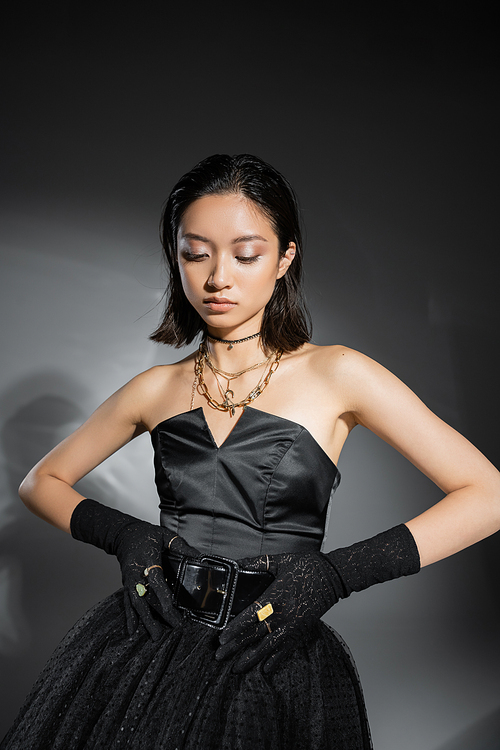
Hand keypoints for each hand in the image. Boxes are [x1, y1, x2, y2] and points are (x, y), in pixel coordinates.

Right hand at [70, 498, 198, 640]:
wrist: (123, 534)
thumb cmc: (146, 534)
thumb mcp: (165, 535)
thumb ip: (181, 546)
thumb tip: (199, 557)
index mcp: (148, 559)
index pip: (156, 579)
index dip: (162, 595)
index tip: (171, 608)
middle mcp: (137, 572)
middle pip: (145, 596)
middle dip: (156, 614)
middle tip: (171, 626)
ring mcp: (130, 580)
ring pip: (136, 603)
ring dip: (145, 620)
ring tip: (155, 635)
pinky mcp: (126, 584)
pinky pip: (127, 602)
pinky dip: (129, 617)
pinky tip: (132, 630)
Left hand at [215, 551, 340, 673]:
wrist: (333, 576)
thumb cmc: (307, 567)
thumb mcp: (279, 561)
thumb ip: (257, 563)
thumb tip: (237, 563)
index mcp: (274, 597)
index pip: (249, 617)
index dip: (234, 629)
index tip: (222, 638)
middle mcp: (282, 615)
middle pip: (254, 635)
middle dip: (235, 647)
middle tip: (220, 656)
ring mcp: (292, 626)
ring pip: (268, 647)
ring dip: (251, 659)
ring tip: (237, 668)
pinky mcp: (302, 631)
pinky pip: (286, 650)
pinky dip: (276, 660)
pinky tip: (266, 668)